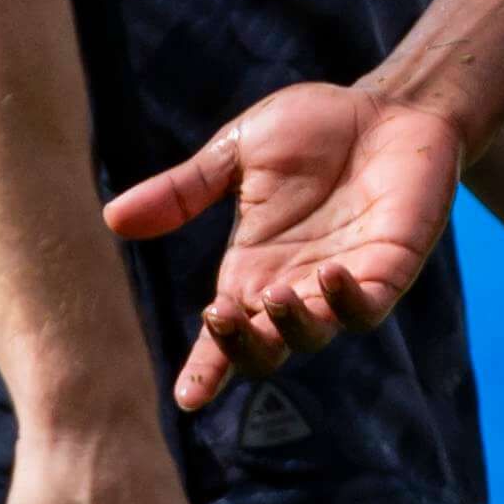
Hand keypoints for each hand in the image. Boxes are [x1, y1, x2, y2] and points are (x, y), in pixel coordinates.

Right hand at [106, 81, 466, 411]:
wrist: (389, 106)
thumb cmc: (315, 130)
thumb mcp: (237, 154)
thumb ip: (183, 191)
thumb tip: (112, 217)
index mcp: (252, 269)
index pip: (223, 335)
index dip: (205, 369)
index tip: (186, 397)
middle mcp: (294, 286)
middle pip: (264, 349)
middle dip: (241, 346)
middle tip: (218, 315)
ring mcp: (344, 281)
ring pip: (314, 334)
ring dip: (291, 325)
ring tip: (272, 295)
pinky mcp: (391, 267)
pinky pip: (370, 305)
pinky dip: (348, 300)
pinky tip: (330, 273)